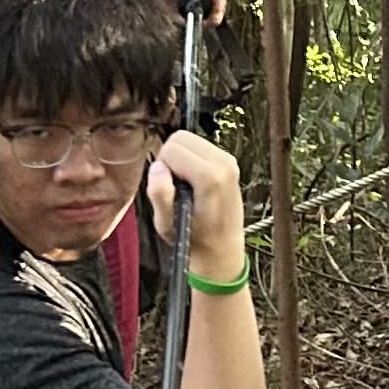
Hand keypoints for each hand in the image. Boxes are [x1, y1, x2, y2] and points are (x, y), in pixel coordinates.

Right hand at [144, 127, 248, 275]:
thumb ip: (160, 195)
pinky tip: (194, 182)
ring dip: (181, 158)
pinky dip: (190, 158)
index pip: (172, 148)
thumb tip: (158, 167)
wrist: (221, 250)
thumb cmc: (194, 239)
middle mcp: (225, 164)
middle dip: (170, 158)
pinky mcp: (230, 161)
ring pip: (190, 139)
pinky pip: (199, 146)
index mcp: (210, 177)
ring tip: (185, 186)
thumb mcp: (167, 224)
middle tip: (174, 186)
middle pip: (181, 137)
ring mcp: (230, 161)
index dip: (162, 166)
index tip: (168, 189)